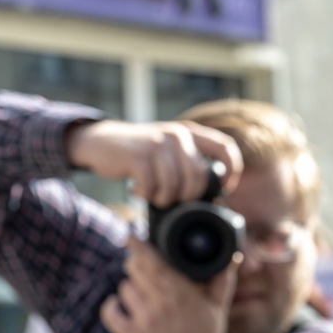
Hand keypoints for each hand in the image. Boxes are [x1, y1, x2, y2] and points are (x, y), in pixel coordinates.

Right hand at [66, 119, 241, 207]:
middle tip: (173, 200)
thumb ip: (190, 163)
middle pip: (198, 177)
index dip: (231, 173)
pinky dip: (146, 196)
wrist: (101, 142)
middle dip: (188, 197)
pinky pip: (153, 187)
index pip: (226, 148)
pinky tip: (137, 190)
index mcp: (189, 132)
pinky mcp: (138, 156)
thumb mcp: (168, 150)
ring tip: (153, 196)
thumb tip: (215, 196)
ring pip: (175, 186)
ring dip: (164, 199)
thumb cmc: (140, 154)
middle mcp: (177, 135)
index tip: (221, 190)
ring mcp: (157, 144)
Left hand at [100, 237, 238, 332]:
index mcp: (180, 292)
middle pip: (134, 270)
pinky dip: (110, 308)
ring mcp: (145, 320)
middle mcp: (160, 303)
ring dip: (129, 287)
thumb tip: (233, 257)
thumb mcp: (218, 308)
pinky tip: (116, 305)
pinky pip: (111, 315)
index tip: (131, 235)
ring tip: (140, 292)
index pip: (152, 260)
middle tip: (141, 266)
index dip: (138, 245)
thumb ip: (223, 280)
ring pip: (124, 289)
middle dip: (135, 264)